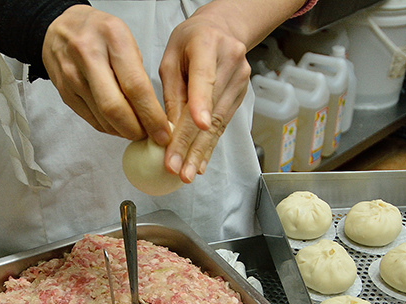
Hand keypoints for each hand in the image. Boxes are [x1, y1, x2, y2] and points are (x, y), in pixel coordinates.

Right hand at [42, 5, 171, 144]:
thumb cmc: (99, 32)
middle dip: (136, 129)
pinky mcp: (65, 92)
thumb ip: (137, 73)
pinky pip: (92, 120)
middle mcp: (89, 56)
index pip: (135, 87)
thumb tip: (153, 113)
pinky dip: (110, 128)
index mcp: (113, 38)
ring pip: (103, 118)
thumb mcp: (125, 38)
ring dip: (124, 131)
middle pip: (114, 108)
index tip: (162, 131)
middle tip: (150, 136)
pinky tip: (119, 125)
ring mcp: (73, 76)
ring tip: (137, 129)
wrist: (60, 27)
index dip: (151, 115)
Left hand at [159, 9, 251, 182]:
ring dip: (200, 151)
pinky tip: (199, 163)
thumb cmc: (192, 40)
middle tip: (179, 168)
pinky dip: (209, 146)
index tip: (197, 125)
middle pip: (209, 109)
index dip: (201, 102)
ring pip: (217, 123)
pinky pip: (222, 125)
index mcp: (207, 45)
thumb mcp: (171, 57)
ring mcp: (239, 81)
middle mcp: (229, 62)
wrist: (222, 29)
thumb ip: (170, 92)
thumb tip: (166, 130)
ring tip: (187, 173)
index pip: (204, 77)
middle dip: (191, 143)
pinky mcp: (240, 96)